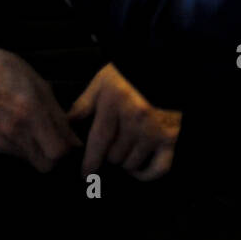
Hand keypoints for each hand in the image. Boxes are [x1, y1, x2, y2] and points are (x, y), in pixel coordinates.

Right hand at [0, 43, 80, 171]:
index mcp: (31, 112)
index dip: (68, 149)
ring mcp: (4, 140)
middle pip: (46, 166)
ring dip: (42, 153)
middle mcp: (17, 131)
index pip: (57, 152)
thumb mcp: (43, 88)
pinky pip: (19, 155)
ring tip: (40, 132)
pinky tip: (25, 130)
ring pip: (32, 163)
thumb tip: (74, 141)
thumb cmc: (12, 72)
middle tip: (57, 140)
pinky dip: (28, 148)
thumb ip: (59, 118)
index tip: (70, 139)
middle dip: (55, 157)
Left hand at [68, 63, 180, 181]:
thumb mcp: (104, 81)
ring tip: (123, 150)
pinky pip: (158, 168)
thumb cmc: (133, 72)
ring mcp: (156, 130)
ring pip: (131, 163)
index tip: (86, 174)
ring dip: (125, 160)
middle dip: (108, 154)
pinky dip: (146, 174)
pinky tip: (138, 170)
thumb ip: (85, 104)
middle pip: (114, 155)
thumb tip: (68, 125)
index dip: (90, 162)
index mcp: (117, 103)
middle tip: (110, 147)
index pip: (99, 142)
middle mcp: (137, 119)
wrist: (166, 66)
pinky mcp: (172, 137)